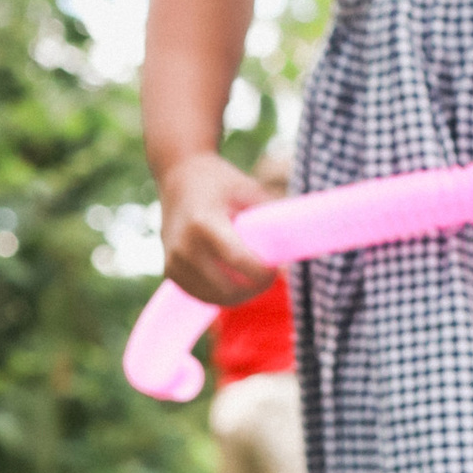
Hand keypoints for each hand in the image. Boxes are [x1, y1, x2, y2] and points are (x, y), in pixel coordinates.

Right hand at [157, 150, 279, 303]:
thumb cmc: (220, 182)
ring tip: (254, 279)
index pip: (237, 260)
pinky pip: (201, 295)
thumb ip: (272, 218)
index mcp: (204, 223)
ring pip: (215, 297)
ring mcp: (173, 261)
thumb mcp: (249, 190)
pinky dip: (221, 294)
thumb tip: (302, 243)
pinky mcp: (170, 271)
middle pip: (227, 288)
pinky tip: (235, 282)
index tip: (276, 268)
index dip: (262, 273)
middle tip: (269, 276)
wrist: (178, 174)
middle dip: (254, 288)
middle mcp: (184, 246)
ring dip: (240, 295)